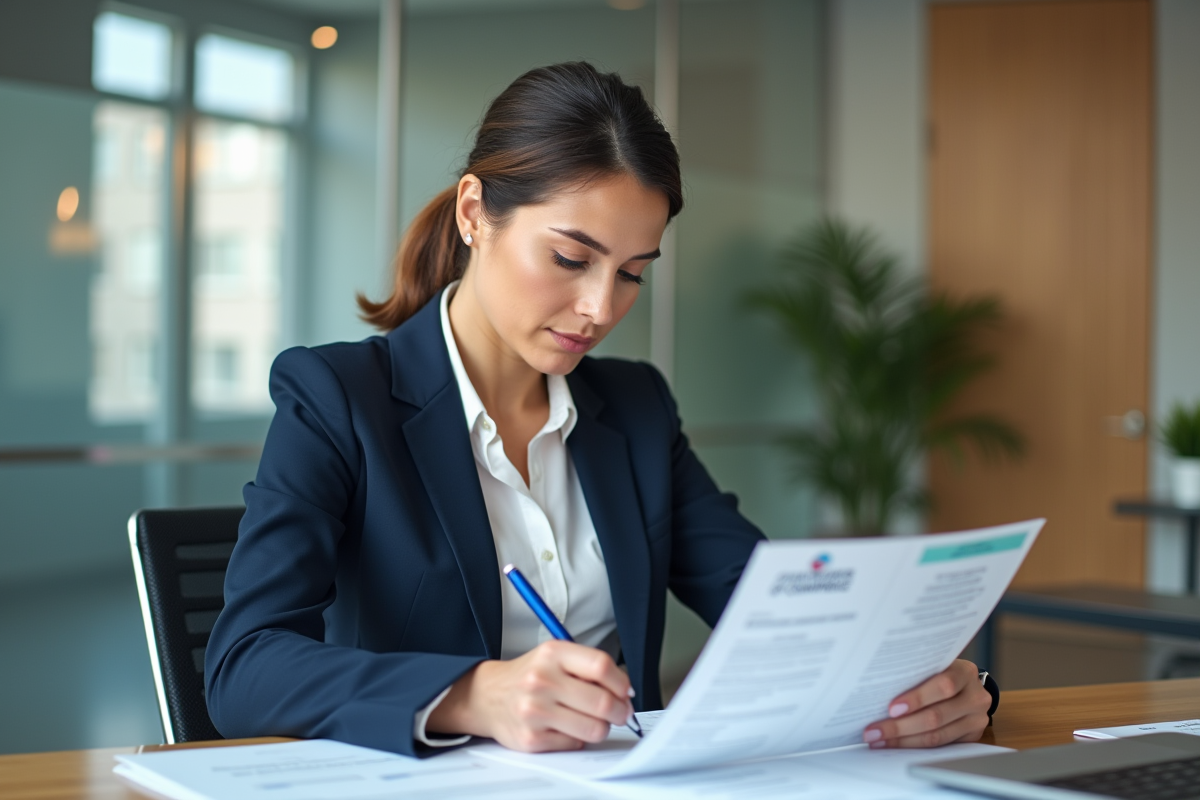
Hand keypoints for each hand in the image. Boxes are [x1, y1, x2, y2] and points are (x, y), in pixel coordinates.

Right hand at [426, 640, 634, 751]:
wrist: (488, 696)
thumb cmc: (529, 676)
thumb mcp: (555, 656)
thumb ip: (588, 667)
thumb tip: (625, 691)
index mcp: (552, 654)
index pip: (601, 665)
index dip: (621, 682)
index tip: (626, 691)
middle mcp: (542, 680)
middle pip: (602, 702)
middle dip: (621, 711)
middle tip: (621, 713)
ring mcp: (535, 711)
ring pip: (594, 729)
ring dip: (602, 728)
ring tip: (593, 721)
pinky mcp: (531, 739)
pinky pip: (574, 744)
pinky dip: (577, 739)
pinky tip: (566, 727)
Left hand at [862, 659, 990, 748]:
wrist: (967, 686)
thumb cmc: (941, 672)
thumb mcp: (934, 666)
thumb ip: (916, 675)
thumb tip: (878, 691)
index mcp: (965, 672)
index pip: (943, 686)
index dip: (917, 698)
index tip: (891, 708)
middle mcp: (976, 697)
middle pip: (937, 716)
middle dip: (901, 726)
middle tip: (874, 731)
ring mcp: (976, 719)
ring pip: (937, 736)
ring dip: (904, 741)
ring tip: (879, 740)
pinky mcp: (972, 737)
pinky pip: (941, 746)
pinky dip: (915, 746)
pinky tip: (895, 745)